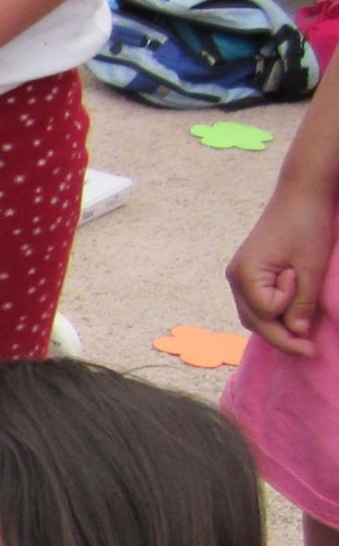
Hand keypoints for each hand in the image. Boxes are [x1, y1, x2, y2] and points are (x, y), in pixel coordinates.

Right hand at [228, 186, 334, 354]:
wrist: (301, 194)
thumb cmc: (306, 225)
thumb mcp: (311, 267)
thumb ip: (303, 303)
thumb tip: (297, 333)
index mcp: (244, 274)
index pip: (265, 312)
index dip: (288, 305)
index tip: (300, 279)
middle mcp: (235, 278)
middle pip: (254, 320)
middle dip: (280, 336)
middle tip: (309, 351)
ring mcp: (239, 276)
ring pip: (254, 315)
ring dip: (276, 326)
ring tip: (302, 337)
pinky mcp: (249, 273)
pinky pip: (257, 303)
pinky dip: (274, 312)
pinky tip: (290, 316)